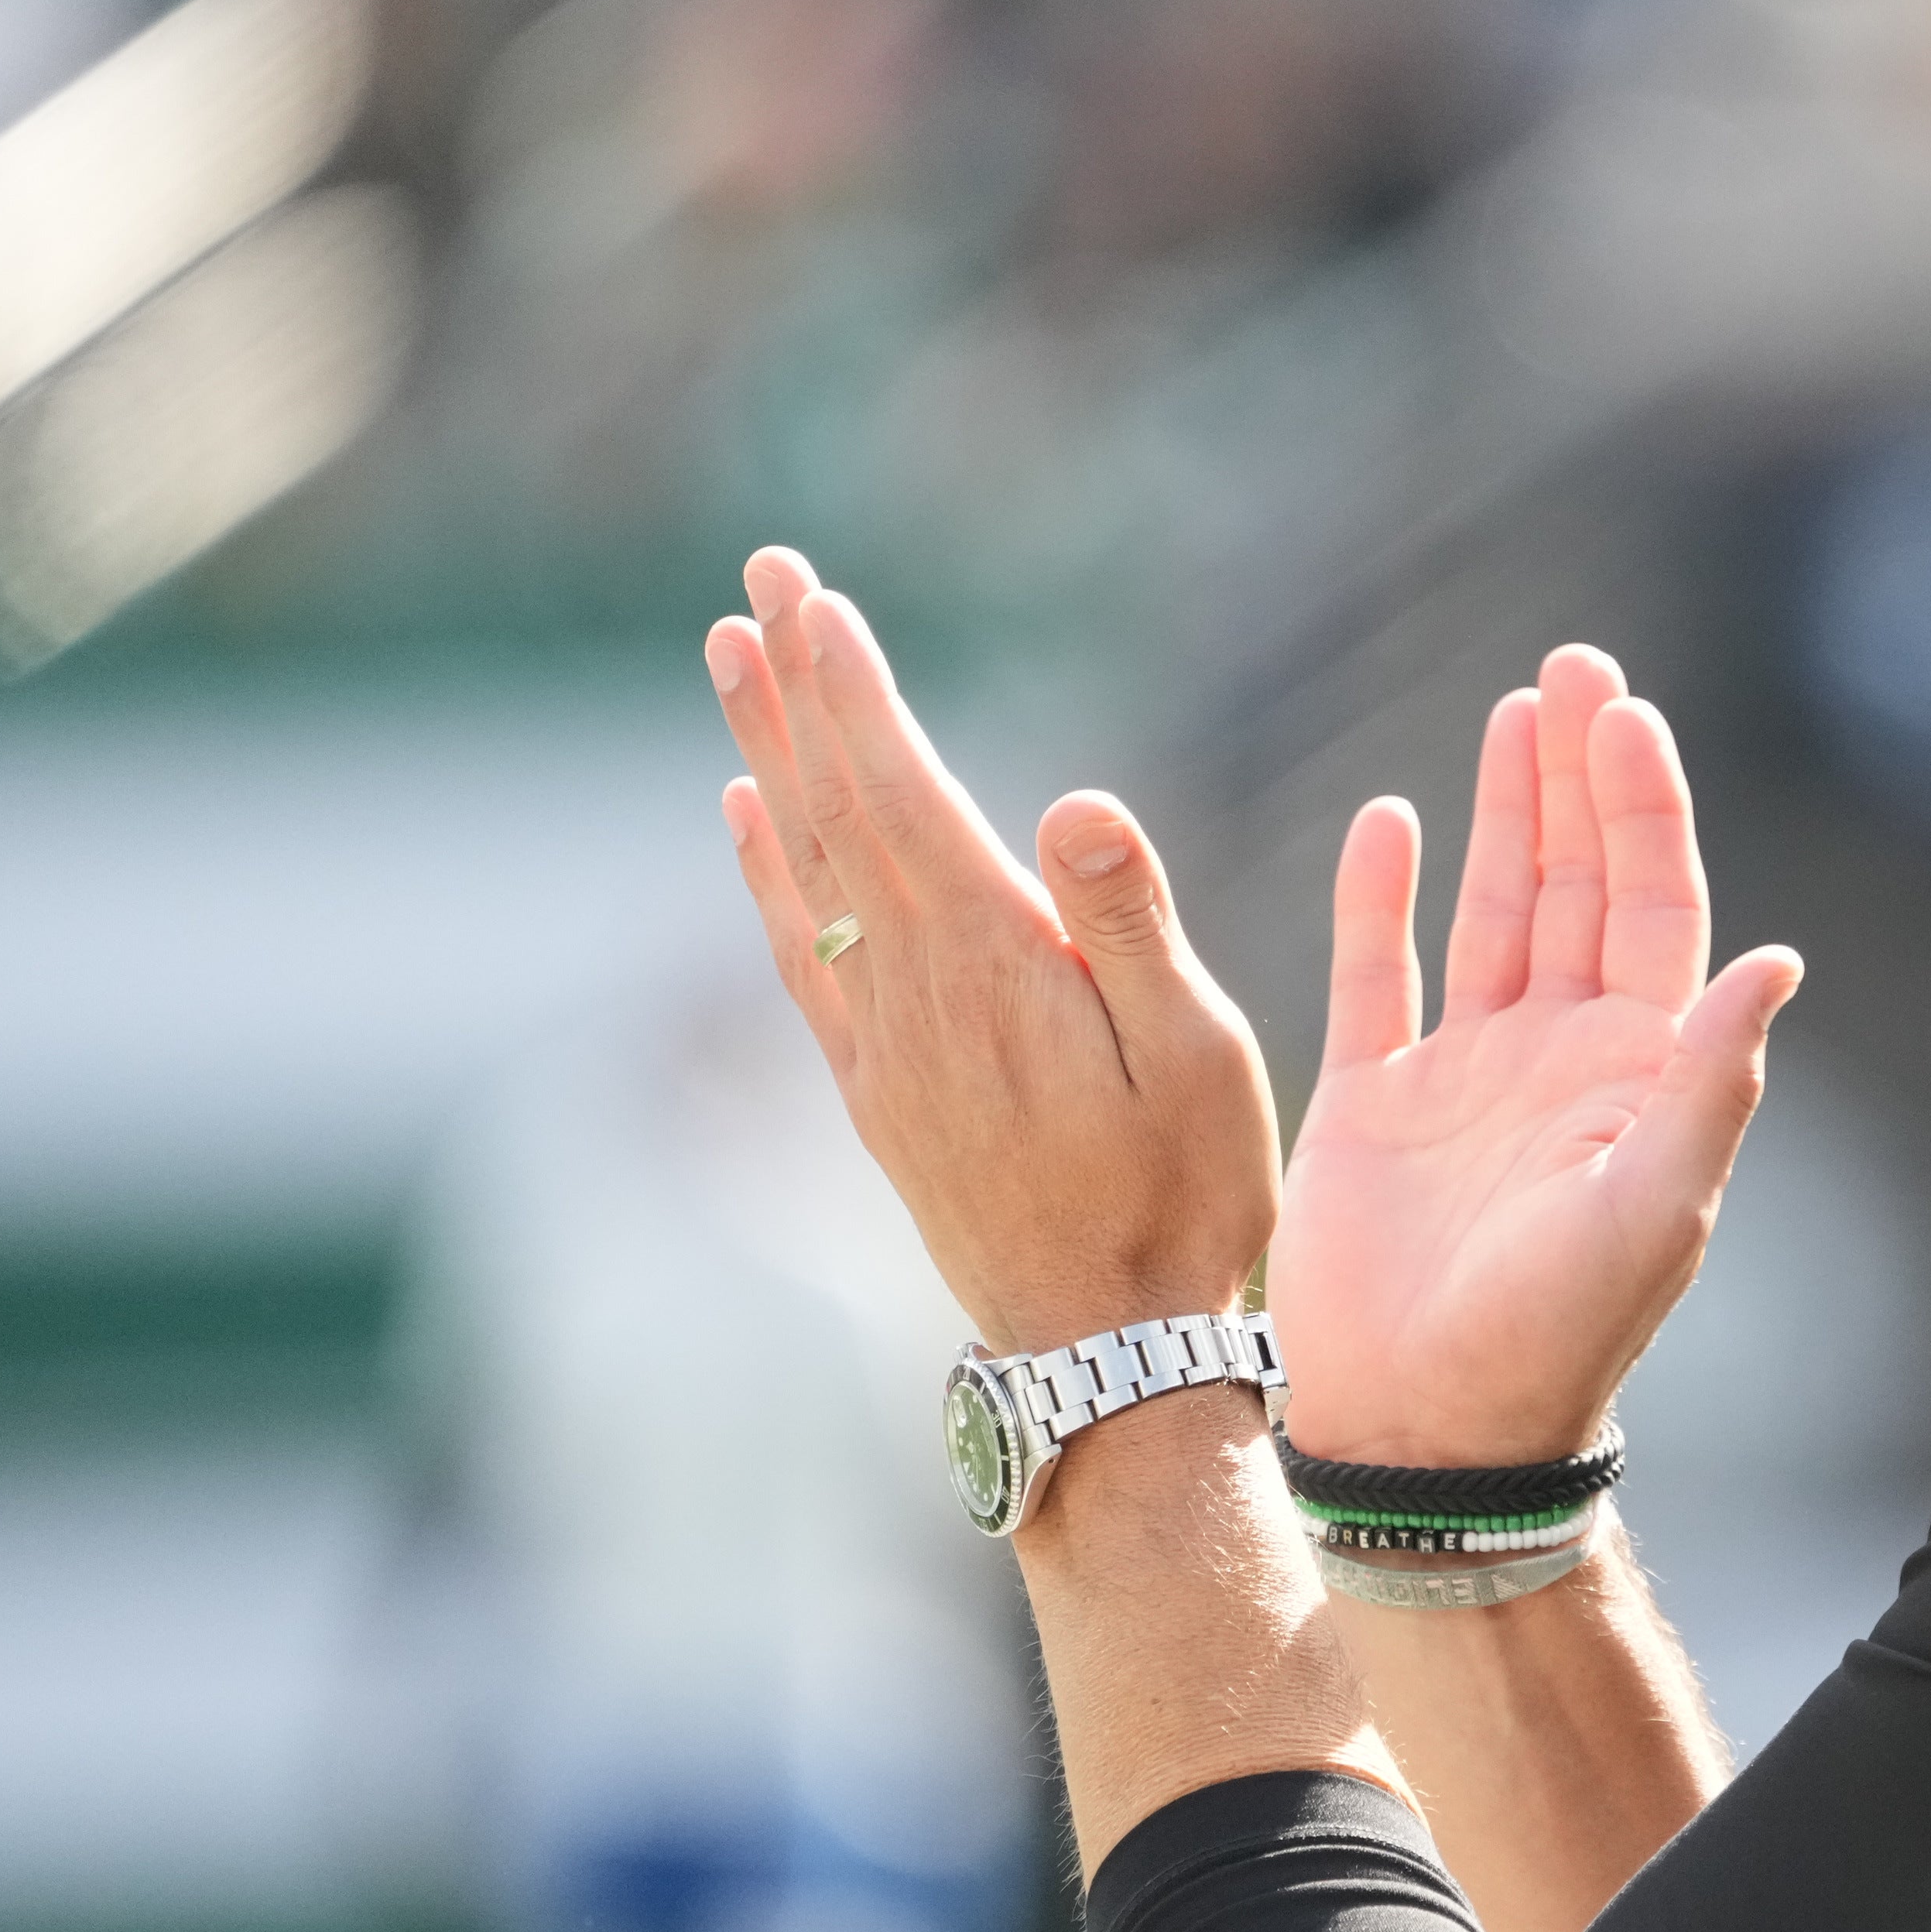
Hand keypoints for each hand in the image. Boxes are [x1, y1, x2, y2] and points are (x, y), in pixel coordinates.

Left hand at [703, 546, 1281, 1355]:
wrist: (1106, 1351)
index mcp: (992, 965)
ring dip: (766, 753)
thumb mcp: (1200, 1055)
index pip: (900, 793)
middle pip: (834, 808)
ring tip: (730, 658)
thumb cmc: (1187, 1198)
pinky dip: (763, 872)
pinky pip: (799, 955)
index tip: (812, 596)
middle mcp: (914, 993)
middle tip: (758, 579)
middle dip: (797, 686)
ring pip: (803, 868)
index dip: (855, 690)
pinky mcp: (879, 1092)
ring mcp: (883, 1045)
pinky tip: (744, 820)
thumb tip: (1069, 803)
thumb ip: (1128, 925)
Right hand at [1268, 645, 1802, 1466]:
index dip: (1641, 806)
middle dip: (1576, 774)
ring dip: (1500, 812)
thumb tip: (1781, 956)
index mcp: (1634, 1071)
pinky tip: (1389, 817)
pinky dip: (1381, 896)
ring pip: (1490, 908)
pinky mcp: (1372, 1102)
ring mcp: (1464, 1074)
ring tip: (1513, 710)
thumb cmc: (1559, 1335)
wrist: (1435, 1431)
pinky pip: (1380, 974)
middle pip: (1574, 881)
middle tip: (1574, 664)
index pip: (1649, 905)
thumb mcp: (1655, 1202)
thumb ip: (1710, 1078)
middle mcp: (1557, 1057)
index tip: (1625, 712)